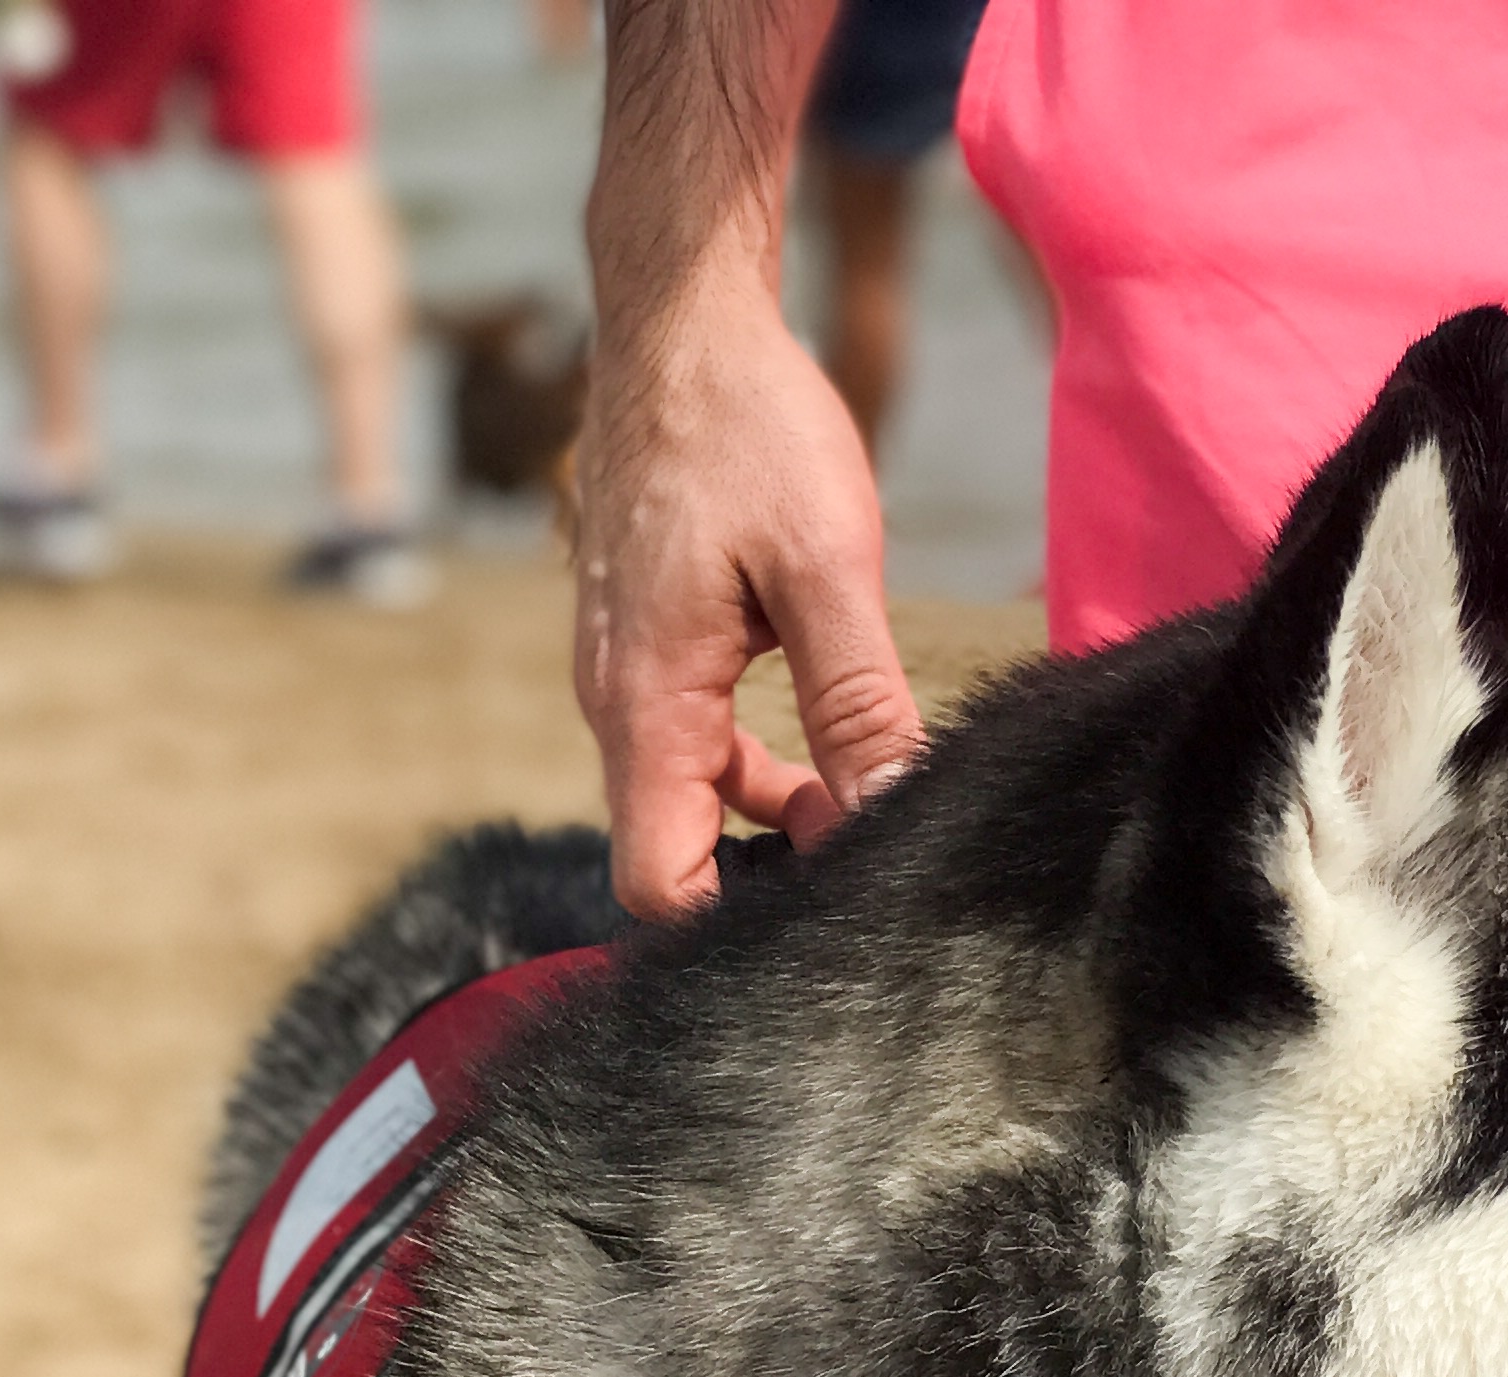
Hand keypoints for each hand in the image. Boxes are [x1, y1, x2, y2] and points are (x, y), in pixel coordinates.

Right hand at [574, 256, 926, 915]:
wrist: (682, 319)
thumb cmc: (747, 424)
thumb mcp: (827, 568)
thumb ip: (858, 707)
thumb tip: (890, 819)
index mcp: (646, 702)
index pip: (658, 883)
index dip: (737, 926)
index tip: (832, 913)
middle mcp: (616, 703)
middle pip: (676, 855)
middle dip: (769, 880)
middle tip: (875, 865)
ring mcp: (626, 676)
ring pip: (692, 803)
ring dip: (776, 821)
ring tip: (868, 799)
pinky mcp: (649, 650)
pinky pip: (694, 747)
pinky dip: (757, 770)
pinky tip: (832, 743)